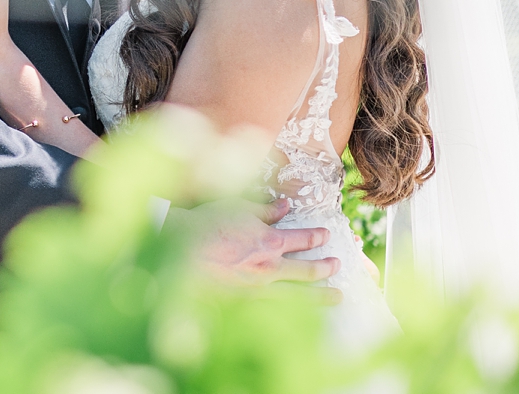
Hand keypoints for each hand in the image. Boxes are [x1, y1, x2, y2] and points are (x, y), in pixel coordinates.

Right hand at [181, 198, 341, 294]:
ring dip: (320, 296)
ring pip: (298, 294)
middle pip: (307, 270)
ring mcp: (258, 286)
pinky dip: (293, 309)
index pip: (304, 239)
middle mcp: (270, 266)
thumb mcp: (238, 208)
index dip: (318, 237)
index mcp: (270, 241)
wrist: (180, 251)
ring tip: (336, 298)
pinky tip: (299, 311)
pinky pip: (276, 305)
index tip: (327, 235)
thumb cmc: (207, 225)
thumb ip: (265, 210)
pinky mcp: (245, 300)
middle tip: (338, 266)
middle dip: (326, 268)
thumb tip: (285, 206)